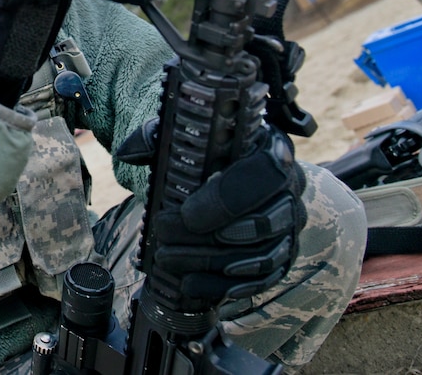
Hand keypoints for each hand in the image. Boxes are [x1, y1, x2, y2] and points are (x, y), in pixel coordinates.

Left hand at [150, 125, 307, 301]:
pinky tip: (188, 282)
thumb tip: (130, 151)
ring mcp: (289, 226)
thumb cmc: (201, 155)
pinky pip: (260, 280)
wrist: (219, 175)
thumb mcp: (181, 136)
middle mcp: (291, 188)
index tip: (186, 214)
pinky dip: (222, 285)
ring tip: (167, 258)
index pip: (265, 173)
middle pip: (263, 222)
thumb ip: (157, 138)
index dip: (226, 199)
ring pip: (261, 255)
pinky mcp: (281, 257)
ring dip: (208, 261)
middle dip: (207, 235)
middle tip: (164, 232)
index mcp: (271, 148)